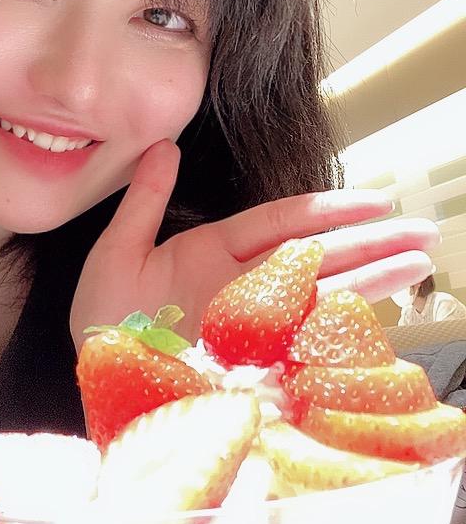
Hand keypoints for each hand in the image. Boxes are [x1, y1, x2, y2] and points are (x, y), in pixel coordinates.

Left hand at [70, 140, 438, 350]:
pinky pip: (302, 345)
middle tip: (424, 233)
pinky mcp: (252, 363)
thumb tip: (164, 144)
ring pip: (321, 297)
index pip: (285, 222)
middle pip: (319, 258)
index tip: (376, 201)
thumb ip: (144, 201)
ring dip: (372, 282)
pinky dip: (339, 335)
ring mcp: (252, 326)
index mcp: (217, 251)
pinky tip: (378, 323)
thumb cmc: (104, 319)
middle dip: (372, 245)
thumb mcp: (117, 252)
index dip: (331, 210)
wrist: (97, 379)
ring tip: (419, 267)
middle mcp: (244, 286)